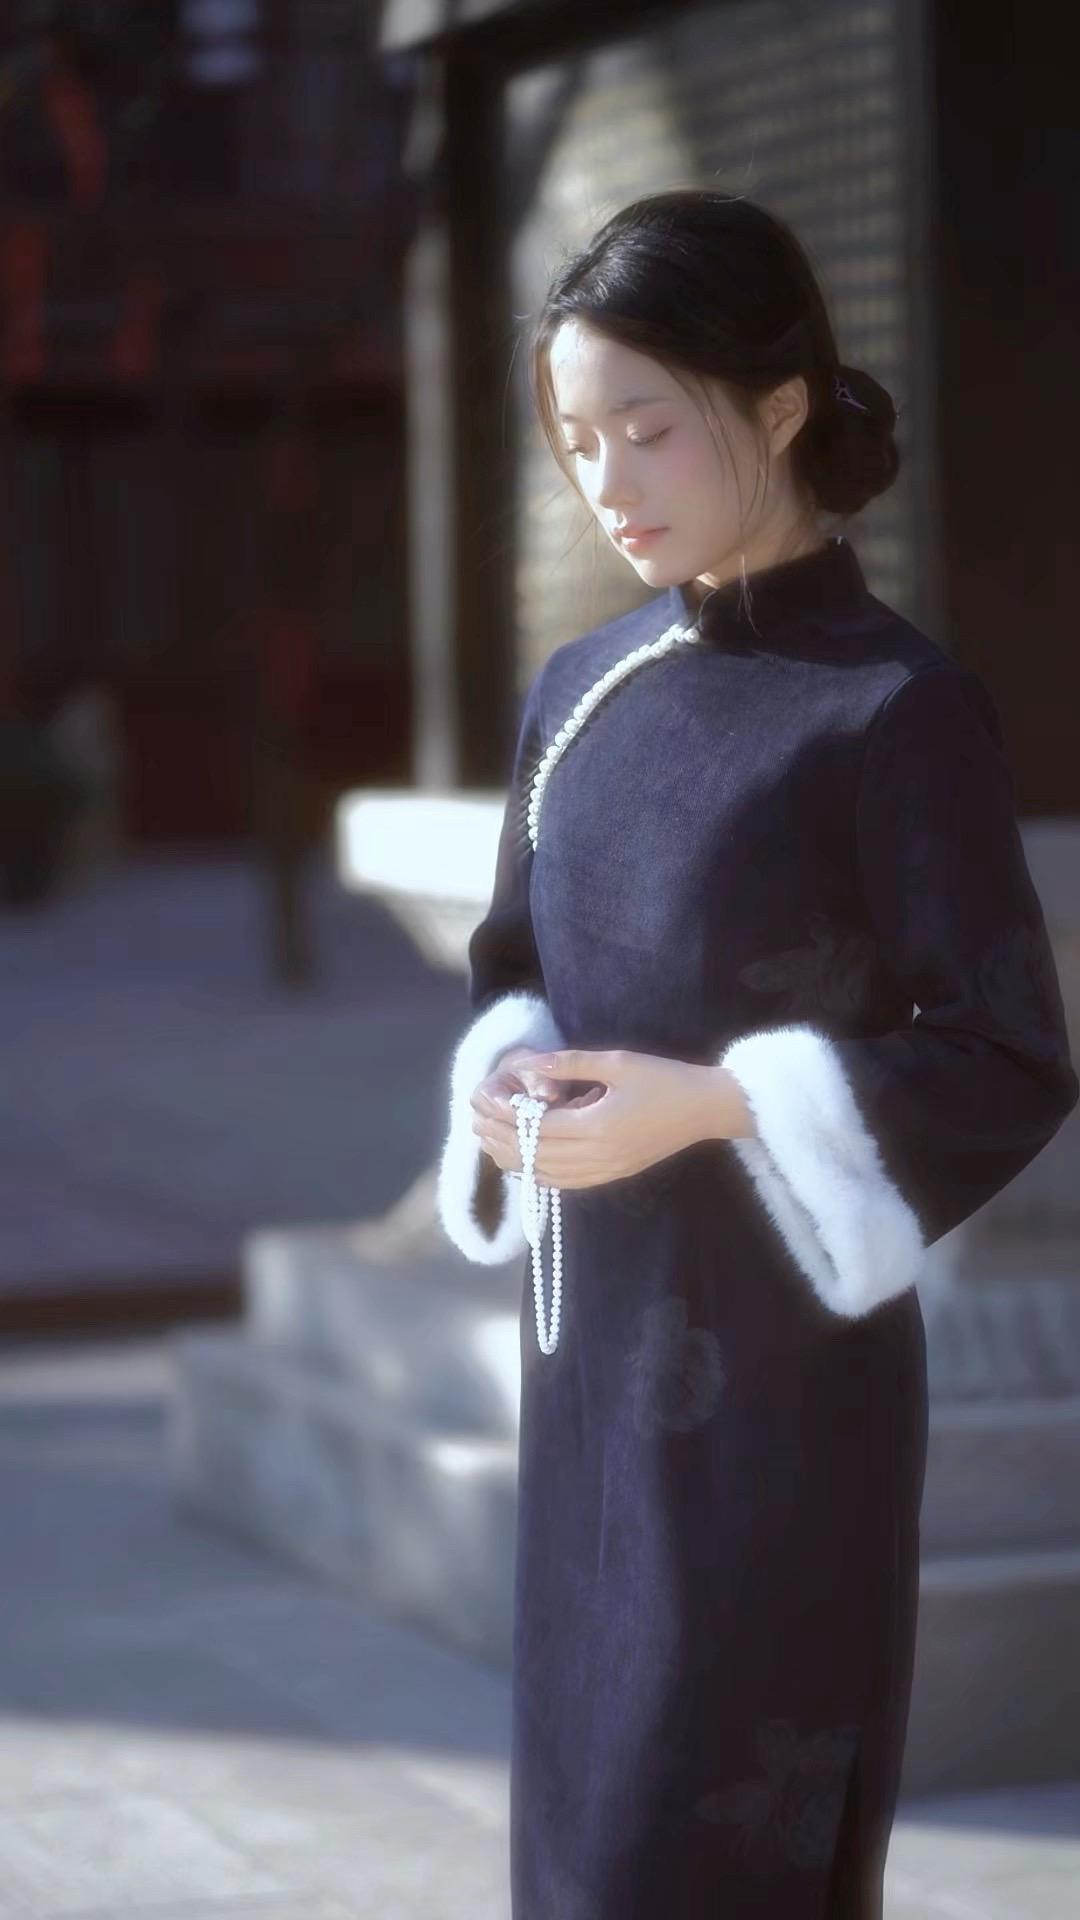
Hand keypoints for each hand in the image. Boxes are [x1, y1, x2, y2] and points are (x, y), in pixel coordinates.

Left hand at [471, 1046, 734, 1190]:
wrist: (706, 1109)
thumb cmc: (665, 1079)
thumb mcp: (617, 1062)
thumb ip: (570, 1064)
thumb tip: (529, 1063)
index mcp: (598, 1127)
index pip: (536, 1128)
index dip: (505, 1117)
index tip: (481, 1101)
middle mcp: (598, 1156)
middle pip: (536, 1155)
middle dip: (500, 1138)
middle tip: (474, 1121)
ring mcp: (606, 1170)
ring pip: (546, 1174)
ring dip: (514, 1159)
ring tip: (488, 1141)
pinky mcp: (613, 1175)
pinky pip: (565, 1182)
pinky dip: (538, 1173)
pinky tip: (523, 1162)